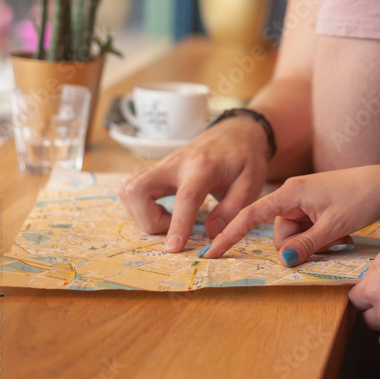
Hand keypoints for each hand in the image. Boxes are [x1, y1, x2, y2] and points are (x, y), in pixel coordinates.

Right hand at [119, 117, 270, 251]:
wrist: (235, 130)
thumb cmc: (245, 158)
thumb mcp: (251, 183)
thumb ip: (233, 210)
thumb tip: (210, 233)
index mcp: (204, 167)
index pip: (185, 196)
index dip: (177, 224)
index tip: (173, 248)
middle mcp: (176, 163)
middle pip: (138, 189)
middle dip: (146, 219)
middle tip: (170, 228)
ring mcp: (163, 165)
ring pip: (128, 189)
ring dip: (140, 214)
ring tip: (167, 219)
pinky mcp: (157, 169)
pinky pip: (132, 188)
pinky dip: (139, 206)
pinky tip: (162, 210)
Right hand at [205, 165, 379, 263]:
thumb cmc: (362, 198)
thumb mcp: (334, 226)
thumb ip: (306, 245)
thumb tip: (283, 261)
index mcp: (291, 192)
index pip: (252, 215)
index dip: (231, 234)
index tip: (211, 253)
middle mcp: (293, 194)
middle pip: (280, 234)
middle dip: (299, 247)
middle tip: (329, 244)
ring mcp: (305, 200)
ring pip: (295, 236)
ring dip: (313, 245)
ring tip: (340, 238)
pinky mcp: (316, 206)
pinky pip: (307, 231)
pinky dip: (320, 239)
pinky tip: (341, 236)